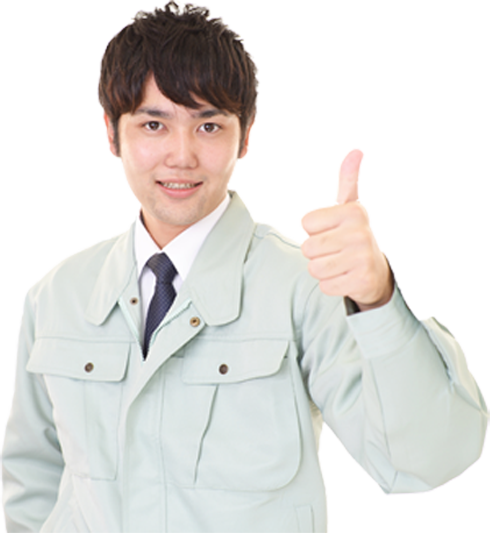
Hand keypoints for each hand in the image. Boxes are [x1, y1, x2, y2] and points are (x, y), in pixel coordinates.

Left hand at [301, 150, 393, 310]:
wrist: (376, 271)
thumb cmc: (354, 235)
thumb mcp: (351, 206)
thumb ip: (349, 179)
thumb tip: (356, 151)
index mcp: (354, 212)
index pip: (307, 224)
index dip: (314, 231)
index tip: (332, 231)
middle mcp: (361, 233)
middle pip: (308, 248)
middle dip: (316, 253)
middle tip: (335, 251)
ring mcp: (363, 258)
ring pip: (314, 269)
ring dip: (321, 270)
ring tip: (338, 264)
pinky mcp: (361, 282)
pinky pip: (325, 286)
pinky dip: (330, 285)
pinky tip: (345, 278)